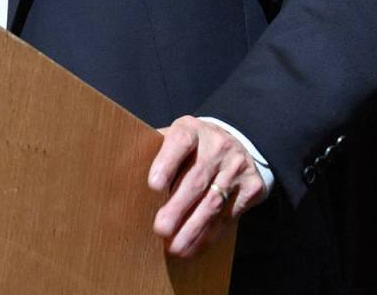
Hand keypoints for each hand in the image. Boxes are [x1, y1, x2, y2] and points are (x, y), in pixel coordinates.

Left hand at [147, 115, 266, 257]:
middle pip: (196, 178)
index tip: (153, 185)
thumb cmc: (194, 146)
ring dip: (192, 229)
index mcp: (192, 129)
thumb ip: (156, 151)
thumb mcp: (177, 138)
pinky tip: (193, 247)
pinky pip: (228, 216)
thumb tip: (123, 172)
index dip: (167, 162)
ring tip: (174, 247)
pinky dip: (209, 236)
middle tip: (160, 228)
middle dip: (177, 207)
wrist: (239, 143)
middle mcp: (217, 145)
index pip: (180, 141)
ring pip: (213, 202)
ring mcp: (237, 166)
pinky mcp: (252, 187)